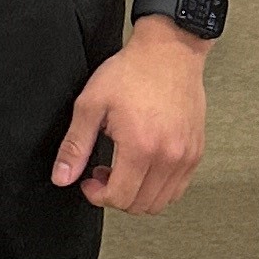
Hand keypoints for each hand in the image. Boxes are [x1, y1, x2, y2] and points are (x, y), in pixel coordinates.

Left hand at [53, 27, 210, 215]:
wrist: (169, 53)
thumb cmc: (132, 73)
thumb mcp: (91, 104)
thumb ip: (75, 145)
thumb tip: (62, 176)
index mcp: (141, 146)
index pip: (119, 197)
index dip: (97, 195)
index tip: (89, 181)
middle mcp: (169, 156)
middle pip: (140, 205)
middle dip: (115, 196)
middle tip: (103, 174)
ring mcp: (186, 155)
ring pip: (160, 202)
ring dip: (137, 195)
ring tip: (124, 169)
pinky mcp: (196, 151)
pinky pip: (178, 188)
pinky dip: (158, 187)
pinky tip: (144, 166)